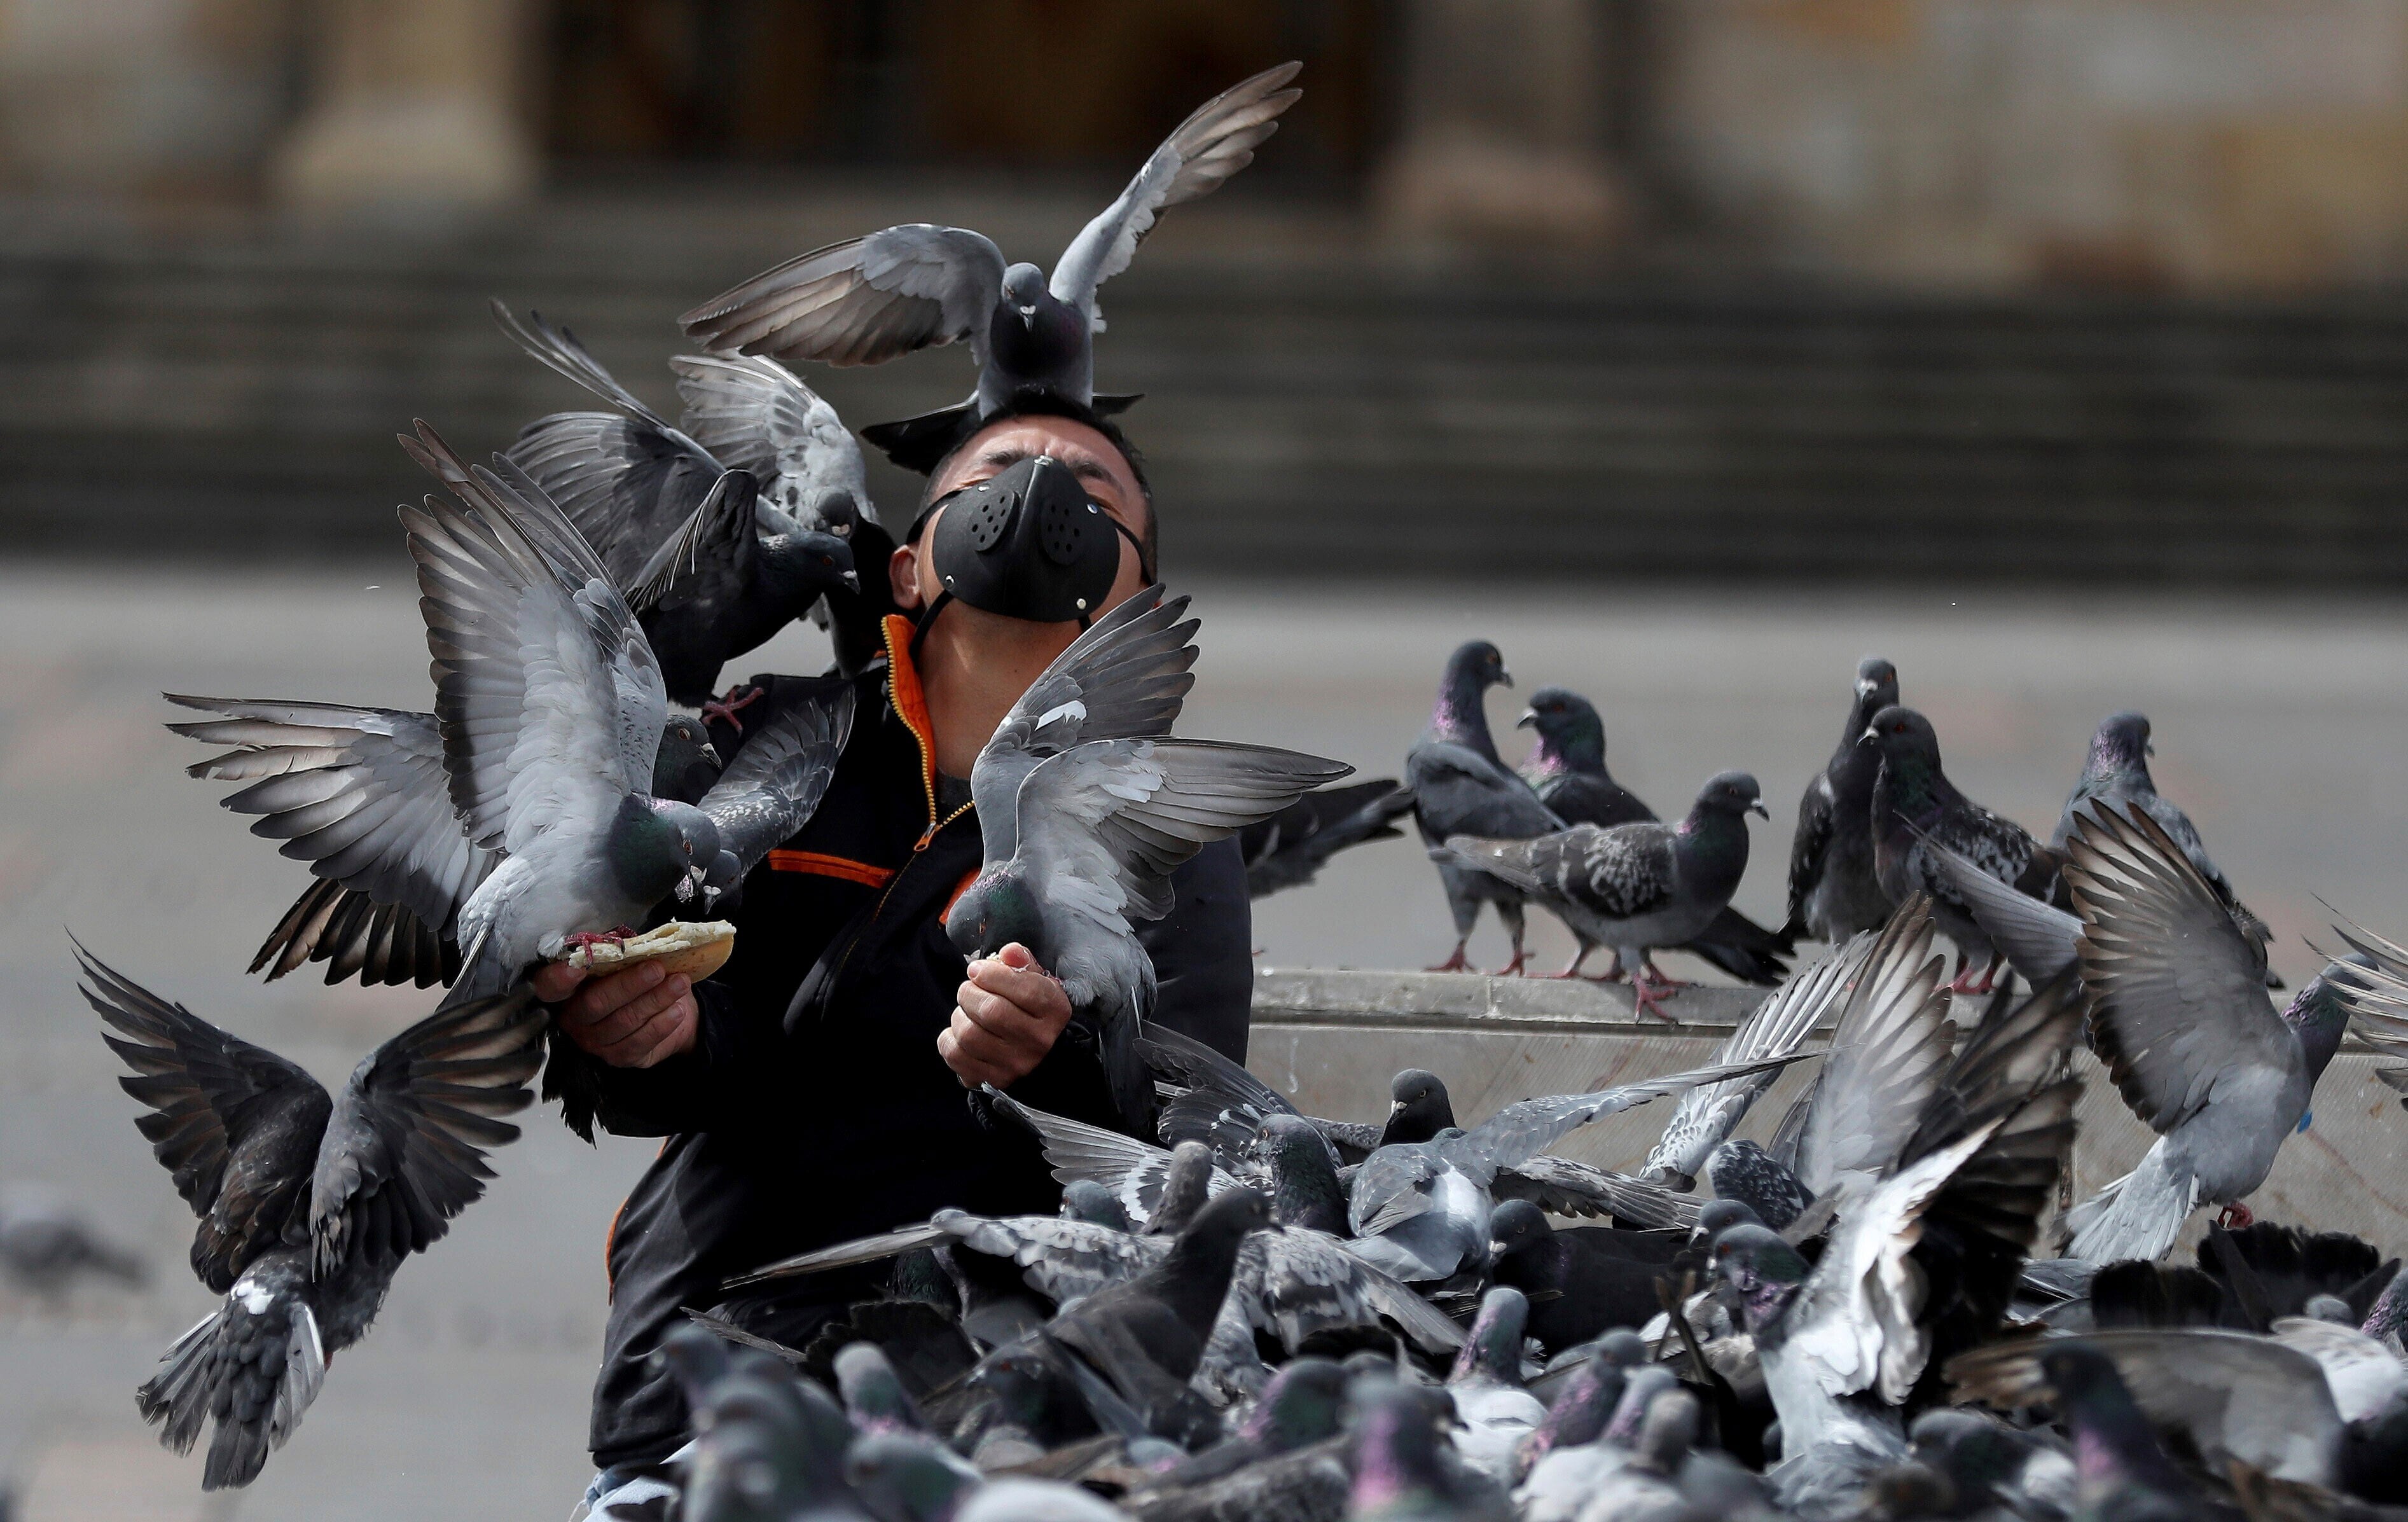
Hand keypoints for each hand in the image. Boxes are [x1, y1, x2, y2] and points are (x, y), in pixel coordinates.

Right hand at [530, 959, 698, 1068]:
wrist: (667, 1009)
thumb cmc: (637, 977)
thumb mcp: (625, 961)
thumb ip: (618, 953)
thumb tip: (629, 943)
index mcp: (567, 990)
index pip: (548, 988)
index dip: (557, 980)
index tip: (576, 969)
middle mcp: (574, 1019)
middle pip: (595, 1004)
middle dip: (628, 985)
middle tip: (656, 969)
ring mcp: (594, 1042)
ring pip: (623, 1021)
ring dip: (655, 1000)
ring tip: (679, 983)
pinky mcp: (618, 1057)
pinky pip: (640, 1041)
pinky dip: (662, 1023)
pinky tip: (679, 1009)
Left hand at [938, 943, 1072, 1089]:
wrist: (1042, 1057)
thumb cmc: (1032, 1011)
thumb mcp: (1036, 982)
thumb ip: (1022, 962)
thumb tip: (1009, 952)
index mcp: (1054, 1011)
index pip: (1025, 989)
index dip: (992, 974)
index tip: (977, 970)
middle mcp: (1039, 1040)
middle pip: (991, 1011)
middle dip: (969, 993)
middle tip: (968, 989)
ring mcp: (1016, 1063)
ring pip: (969, 1034)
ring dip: (958, 1016)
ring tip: (965, 1011)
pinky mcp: (994, 1079)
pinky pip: (956, 1056)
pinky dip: (948, 1040)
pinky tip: (957, 1033)